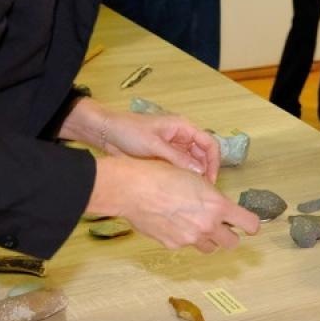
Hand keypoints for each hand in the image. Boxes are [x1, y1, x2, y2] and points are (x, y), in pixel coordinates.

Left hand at [97, 109, 221, 182]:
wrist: (105, 132)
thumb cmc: (129, 132)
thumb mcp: (154, 145)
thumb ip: (177, 158)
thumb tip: (200, 172)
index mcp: (183, 127)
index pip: (209, 143)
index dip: (213, 162)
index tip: (211, 180)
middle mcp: (182, 137)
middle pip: (203, 155)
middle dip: (205, 171)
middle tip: (202, 191)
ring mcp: (173, 147)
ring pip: (192, 163)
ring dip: (194, 176)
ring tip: (192, 192)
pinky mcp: (164, 156)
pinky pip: (180, 167)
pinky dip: (182, 177)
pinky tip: (181, 189)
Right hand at [97, 158, 258, 252]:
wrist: (133, 189)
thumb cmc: (162, 175)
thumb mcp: (195, 178)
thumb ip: (211, 197)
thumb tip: (217, 205)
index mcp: (218, 206)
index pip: (250, 224)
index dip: (252, 225)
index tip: (249, 225)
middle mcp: (208, 225)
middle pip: (232, 243)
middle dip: (229, 235)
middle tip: (221, 226)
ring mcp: (190, 238)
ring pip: (209, 247)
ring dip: (208, 238)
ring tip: (195, 224)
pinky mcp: (173, 245)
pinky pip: (186, 245)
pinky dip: (184, 237)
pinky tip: (173, 223)